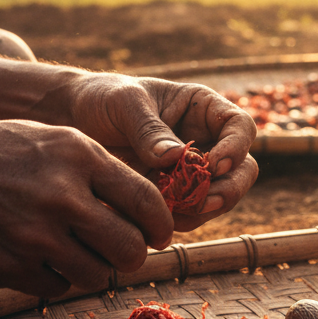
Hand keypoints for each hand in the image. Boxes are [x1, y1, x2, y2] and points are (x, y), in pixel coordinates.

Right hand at [0, 118, 173, 300]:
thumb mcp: (52, 139)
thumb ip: (98, 170)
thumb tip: (146, 210)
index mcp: (79, 155)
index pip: (147, 201)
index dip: (161, 225)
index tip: (159, 234)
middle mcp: (62, 195)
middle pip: (130, 249)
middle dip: (134, 255)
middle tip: (125, 251)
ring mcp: (35, 236)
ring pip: (97, 276)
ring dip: (97, 271)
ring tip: (82, 255)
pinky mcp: (10, 268)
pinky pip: (58, 288)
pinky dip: (58, 280)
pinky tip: (44, 259)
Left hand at [66, 74, 258, 230]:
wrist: (74, 120)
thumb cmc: (103, 98)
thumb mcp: (124, 104)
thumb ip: (150, 129)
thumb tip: (177, 157)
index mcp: (204, 108)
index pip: (241, 127)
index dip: (236, 148)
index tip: (212, 164)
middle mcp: (207, 139)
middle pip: (243, 169)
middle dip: (229, 189)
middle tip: (205, 202)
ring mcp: (194, 169)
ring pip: (221, 196)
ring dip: (204, 209)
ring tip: (172, 213)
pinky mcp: (176, 193)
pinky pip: (193, 212)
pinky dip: (181, 220)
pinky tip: (156, 219)